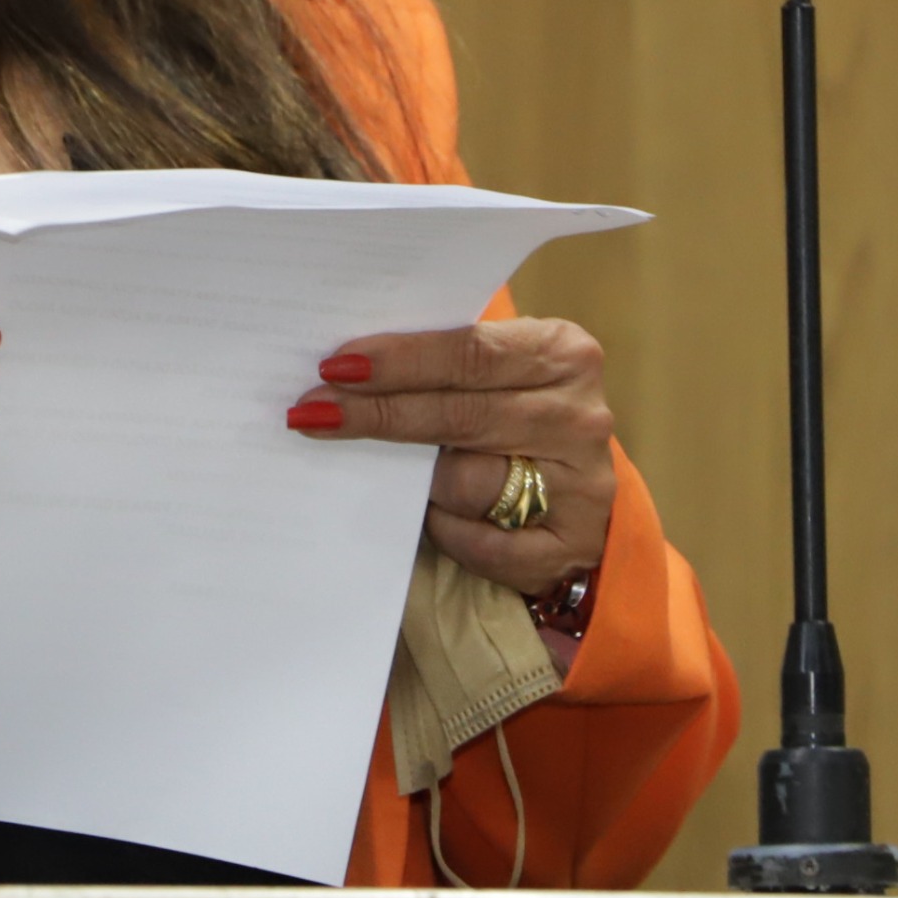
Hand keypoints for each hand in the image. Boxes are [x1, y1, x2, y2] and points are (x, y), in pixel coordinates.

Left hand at [285, 317, 616, 598]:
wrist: (574, 486)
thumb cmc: (513, 410)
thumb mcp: (497, 371)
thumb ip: (444, 363)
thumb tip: (346, 367)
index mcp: (563, 354)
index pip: (470, 353)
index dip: (401, 361)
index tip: (337, 366)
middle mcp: (580, 415)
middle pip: (460, 415)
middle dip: (379, 413)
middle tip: (314, 411)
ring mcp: (583, 483)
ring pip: (467, 482)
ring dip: (422, 483)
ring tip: (404, 476)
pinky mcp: (573, 543)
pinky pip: (484, 543)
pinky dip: (449, 532)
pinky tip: (434, 519)